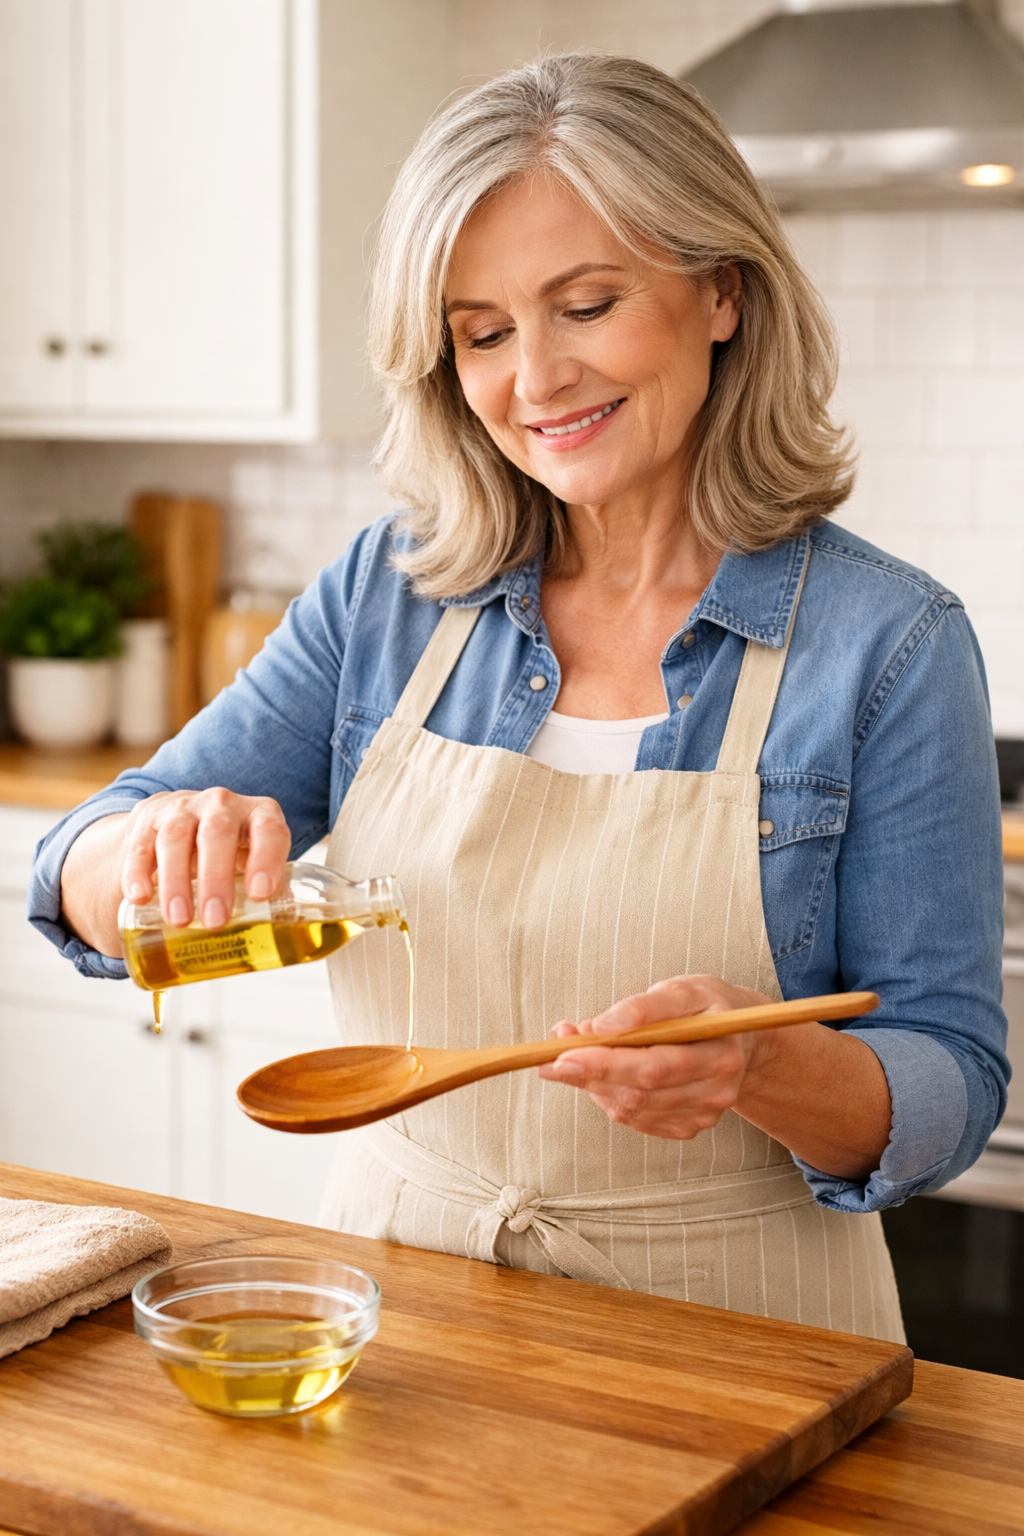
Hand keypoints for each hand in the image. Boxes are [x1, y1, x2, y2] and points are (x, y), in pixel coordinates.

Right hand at [121, 788, 290, 929]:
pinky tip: (140, 899)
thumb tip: (280, 937)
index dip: (266, 859)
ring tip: (179, 919)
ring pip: (176, 838)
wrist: (180, 823)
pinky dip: (137, 872)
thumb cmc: (230, 852)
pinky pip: (141, 845)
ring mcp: (182, 809)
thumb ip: (266, 891)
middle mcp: (221, 804)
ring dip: (176, 881)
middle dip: (215, 878)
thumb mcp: (253, 862)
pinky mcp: (147, 821)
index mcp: (258, 815)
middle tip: (215, 920)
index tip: (260, 895)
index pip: (269, 830)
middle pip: (218, 832)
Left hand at [537, 974, 774, 1140]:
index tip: (564, 1052)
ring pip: (633, 1108)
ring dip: (594, 1085)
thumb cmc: (707, 1007)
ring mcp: (705, 1114)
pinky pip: (636, 1118)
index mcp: (721, 1051)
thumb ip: (642, 1006)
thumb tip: (597, 1026)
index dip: (606, 1061)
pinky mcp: (689, 1126)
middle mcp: (718, 1090)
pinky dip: (610, 1097)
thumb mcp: (682, 990)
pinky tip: (603, 1076)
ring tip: (572, 1058)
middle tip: (549, 1059)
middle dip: (589, 1074)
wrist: (742, 1039)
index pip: (656, 1064)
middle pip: (641, 1091)